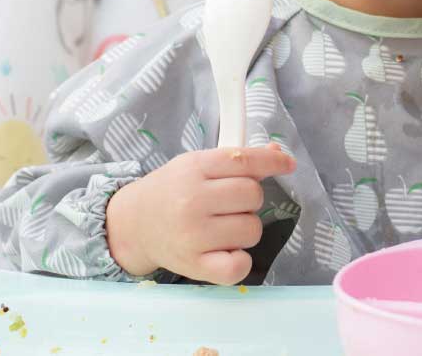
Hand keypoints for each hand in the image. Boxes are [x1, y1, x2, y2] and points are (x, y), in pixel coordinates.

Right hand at [105, 144, 295, 284]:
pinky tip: (225, 251)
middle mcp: (192, 200)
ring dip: (245, 229)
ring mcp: (193, 235)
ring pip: (252, 230)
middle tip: (229, 205)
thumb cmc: (172, 191)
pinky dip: (239, 260)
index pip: (245, 160)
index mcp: (194, 168)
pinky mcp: (195, 265)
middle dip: (249, 200)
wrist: (134, 224)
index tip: (287, 164)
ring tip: (222, 228)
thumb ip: (236, 160)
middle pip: (253, 195)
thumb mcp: (197, 166)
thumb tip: (278, 154)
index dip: (273, 162)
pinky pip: (239, 266)